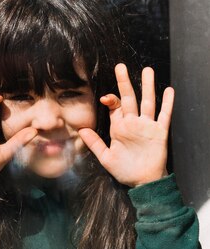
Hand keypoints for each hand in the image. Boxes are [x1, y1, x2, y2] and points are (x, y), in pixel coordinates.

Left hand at [78, 64, 173, 186]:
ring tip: (148, 70)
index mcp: (119, 127)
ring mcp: (147, 126)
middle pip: (129, 98)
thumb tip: (81, 130)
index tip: (105, 98)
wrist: (142, 182)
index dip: (111, 99)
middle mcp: (133, 123)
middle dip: (125, 82)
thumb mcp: (105, 157)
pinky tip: (169, 91)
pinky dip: (167, 103)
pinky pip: (164, 115)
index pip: (115, 106)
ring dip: (148, 86)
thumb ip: (94, 143)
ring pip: (147, 102)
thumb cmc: (124, 170)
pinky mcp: (159, 132)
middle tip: (121, 66)